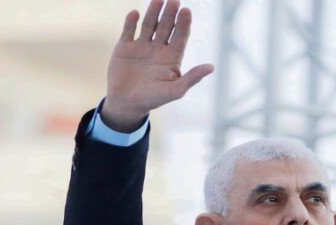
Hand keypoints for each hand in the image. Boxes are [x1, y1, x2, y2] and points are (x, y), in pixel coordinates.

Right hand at [101, 0, 213, 131]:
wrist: (126, 104)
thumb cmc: (153, 100)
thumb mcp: (174, 90)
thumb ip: (192, 78)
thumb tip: (211, 67)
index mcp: (171, 58)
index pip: (180, 36)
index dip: (183, 24)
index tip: (186, 11)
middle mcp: (158, 49)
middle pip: (166, 27)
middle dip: (170, 14)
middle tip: (174, 0)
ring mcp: (141, 47)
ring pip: (149, 24)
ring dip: (153, 13)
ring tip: (158, 0)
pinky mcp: (124, 47)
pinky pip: (128, 30)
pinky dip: (131, 22)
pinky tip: (135, 13)